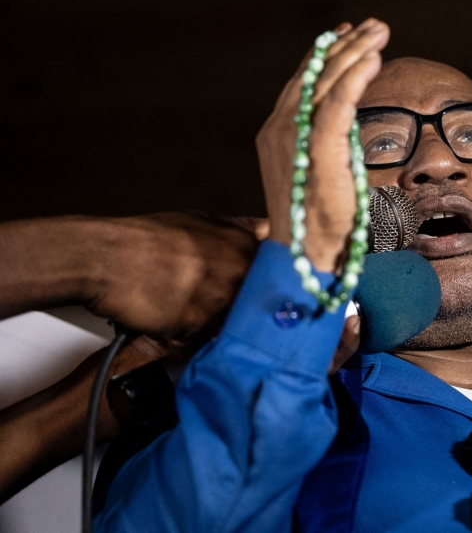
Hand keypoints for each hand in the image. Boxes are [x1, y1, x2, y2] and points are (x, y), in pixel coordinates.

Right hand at [87, 212, 261, 343]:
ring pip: (226, 325)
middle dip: (237, 311)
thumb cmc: (147, 239)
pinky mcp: (196, 324)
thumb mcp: (200, 221)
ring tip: (178, 305)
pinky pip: (198, 340)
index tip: (259, 298)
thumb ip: (240, 229)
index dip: (267, 291)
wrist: (103, 257)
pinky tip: (164, 316)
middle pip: (254, 306)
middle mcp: (237, 271)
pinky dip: (182, 335)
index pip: (277, 277)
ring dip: (208, 324)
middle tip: (205, 303)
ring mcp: (219, 299)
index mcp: (243, 245)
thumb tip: (269, 229)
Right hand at [257, 19, 389, 271]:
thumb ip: (327, 145)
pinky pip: (338, 106)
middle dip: (345, 45)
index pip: (303, 82)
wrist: (310, 257)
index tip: (347, 31)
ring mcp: (294, 140)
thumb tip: (347, 131)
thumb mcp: (321, 173)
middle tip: (373, 24)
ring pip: (326, 83)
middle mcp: (280, 130)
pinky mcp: (317, 152)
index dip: (325, 55)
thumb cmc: (320, 223)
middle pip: (315, 75)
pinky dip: (355, 79)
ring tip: (379, 30)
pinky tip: (373, 58)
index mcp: (278, 134)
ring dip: (355, 52)